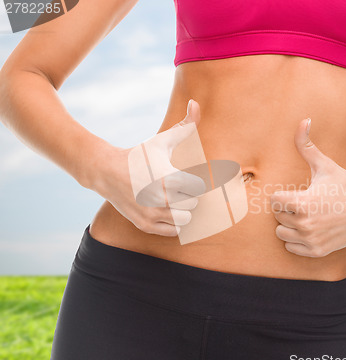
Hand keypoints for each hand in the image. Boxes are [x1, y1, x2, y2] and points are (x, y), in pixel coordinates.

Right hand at [92, 99, 205, 236]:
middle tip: (175, 187)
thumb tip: (196, 103)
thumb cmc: (139, 155)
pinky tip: (165, 209)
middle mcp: (161, 199)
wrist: (106, 171)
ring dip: (182, 210)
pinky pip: (174, 231)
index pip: (199, 189)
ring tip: (171, 199)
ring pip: (185, 220)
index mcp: (169, 178)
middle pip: (193, 205)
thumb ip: (185, 125)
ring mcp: (152, 214)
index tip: (182, 176)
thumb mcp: (162, 140)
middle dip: (188, 196)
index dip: (193, 182)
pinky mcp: (145, 225)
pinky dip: (173, 222)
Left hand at [270, 118, 345, 256]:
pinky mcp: (317, 251)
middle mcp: (304, 224)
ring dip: (289, 225)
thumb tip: (303, 120)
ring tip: (305, 216)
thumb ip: (307, 145)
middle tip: (305, 204)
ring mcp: (311, 239)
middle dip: (287, 209)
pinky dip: (297, 240)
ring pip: (281, 233)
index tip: (297, 192)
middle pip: (277, 216)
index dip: (283, 194)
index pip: (273, 200)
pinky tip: (310, 229)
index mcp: (302, 202)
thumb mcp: (325, 165)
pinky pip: (291, 248)